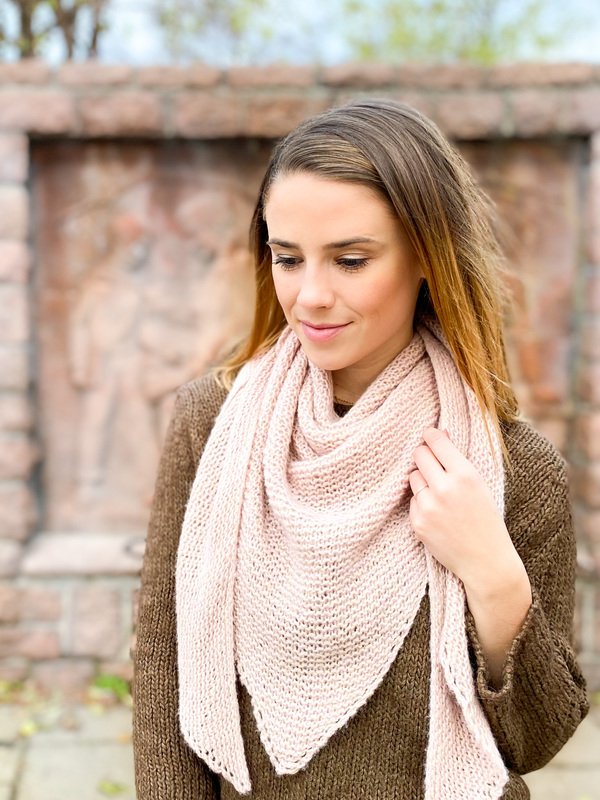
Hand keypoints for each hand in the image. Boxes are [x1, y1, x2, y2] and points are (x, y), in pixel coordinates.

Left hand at [409, 427, 522, 599]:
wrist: (486, 562)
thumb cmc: (486, 520)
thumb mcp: (481, 484)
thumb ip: (458, 460)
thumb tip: (439, 433)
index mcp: (465, 475)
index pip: (436, 441)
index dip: (431, 436)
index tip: (430, 436)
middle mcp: (445, 488)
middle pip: (419, 454)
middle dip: (425, 456)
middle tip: (433, 464)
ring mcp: (429, 506)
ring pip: (413, 476)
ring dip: (422, 480)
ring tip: (439, 493)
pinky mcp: (418, 522)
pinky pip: (412, 500)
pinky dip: (421, 502)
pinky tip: (438, 514)